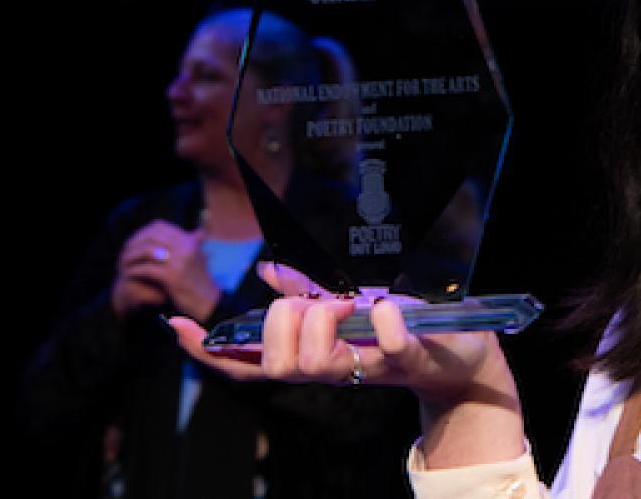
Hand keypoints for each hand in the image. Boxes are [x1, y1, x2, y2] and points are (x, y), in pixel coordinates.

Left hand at [112, 220, 220, 321]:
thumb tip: (188, 231)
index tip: (133, 240)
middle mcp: (186, 247)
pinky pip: (146, 269)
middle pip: (151, 236)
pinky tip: (129, 275)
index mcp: (190, 240)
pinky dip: (135, 271)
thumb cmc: (199, 281)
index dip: (143, 232)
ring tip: (123, 263)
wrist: (208, 302)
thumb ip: (188, 244)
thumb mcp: (197, 257)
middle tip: (124, 251)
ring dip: (131, 257)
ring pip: (146, 252)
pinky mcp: (172, 277)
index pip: (160, 226)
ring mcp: (179, 262)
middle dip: (134, 243)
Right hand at [168, 263, 525, 467]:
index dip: (212, 351)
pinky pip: (387, 346)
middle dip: (285, 322)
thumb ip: (307, 290)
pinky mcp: (408, 359)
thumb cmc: (400, 325)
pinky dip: (383, 323)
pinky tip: (386, 307)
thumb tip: (266, 270)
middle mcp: (332, 369)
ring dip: (324, 319)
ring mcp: (368, 367)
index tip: (179, 327)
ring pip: (313, 362)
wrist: (461, 351)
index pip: (250, 363)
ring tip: (350, 303)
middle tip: (321, 302)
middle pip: (276, 364)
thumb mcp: (348, 304)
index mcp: (313, 354)